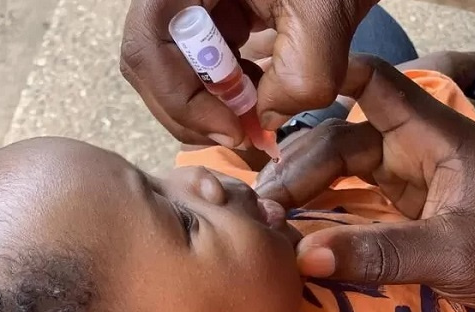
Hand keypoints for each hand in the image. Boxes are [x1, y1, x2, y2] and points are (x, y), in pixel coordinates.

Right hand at [120, 0, 377, 146]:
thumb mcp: (326, 12)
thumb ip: (301, 76)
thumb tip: (263, 122)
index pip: (148, 47)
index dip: (183, 101)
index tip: (233, 131)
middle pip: (150, 63)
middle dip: (193, 112)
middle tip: (240, 136)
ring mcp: (186, 2)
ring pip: (169, 68)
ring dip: (208, 105)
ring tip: (253, 114)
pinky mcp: (204, 14)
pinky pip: (194, 62)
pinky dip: (222, 90)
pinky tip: (257, 90)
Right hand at [256, 54, 474, 311]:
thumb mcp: (455, 252)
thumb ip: (381, 252)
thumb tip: (304, 256)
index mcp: (430, 135)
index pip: (374, 84)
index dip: (328, 82)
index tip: (279, 106)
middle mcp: (410, 147)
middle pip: (340, 137)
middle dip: (299, 165)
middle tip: (265, 202)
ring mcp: (403, 176)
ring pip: (339, 167)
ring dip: (304, 186)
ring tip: (270, 210)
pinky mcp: (400, 204)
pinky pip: (349, 196)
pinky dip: (322, 206)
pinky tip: (297, 221)